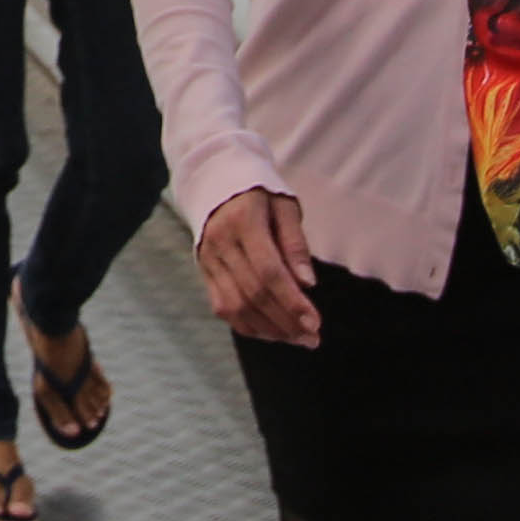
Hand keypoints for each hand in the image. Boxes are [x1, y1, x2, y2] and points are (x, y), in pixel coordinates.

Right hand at [197, 191, 325, 349]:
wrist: (217, 181)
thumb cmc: (260, 193)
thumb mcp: (285, 206)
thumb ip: (295, 243)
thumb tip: (308, 284)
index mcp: (243, 221)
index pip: (268, 271)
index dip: (292, 301)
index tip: (315, 323)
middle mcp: (221, 242)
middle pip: (253, 293)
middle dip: (286, 321)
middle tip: (312, 338)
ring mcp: (208, 259)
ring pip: (236, 306)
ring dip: (269, 329)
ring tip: (297, 339)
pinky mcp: (204, 271)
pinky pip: (223, 308)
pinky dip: (248, 326)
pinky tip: (272, 332)